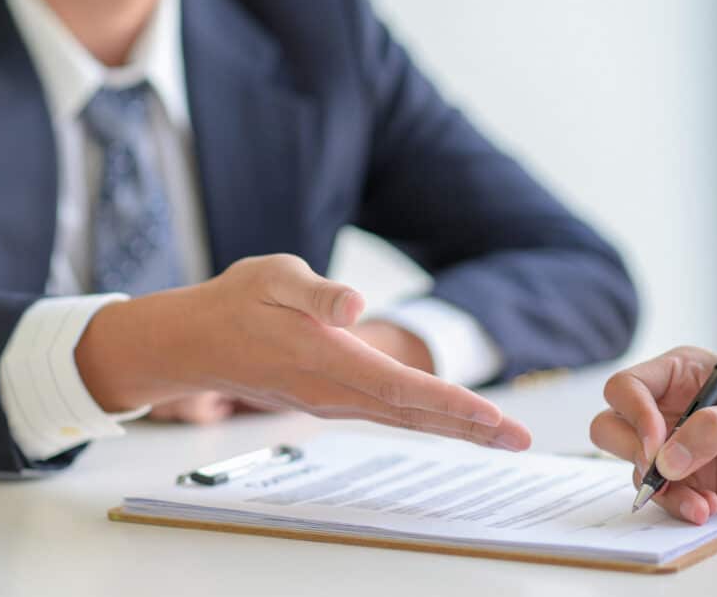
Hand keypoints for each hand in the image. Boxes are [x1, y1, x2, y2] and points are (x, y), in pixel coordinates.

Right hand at [77, 254, 529, 450]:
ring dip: (453, 428)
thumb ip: (316, 291)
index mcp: (326, 357)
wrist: (195, 342)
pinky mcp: (330, 401)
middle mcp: (334, 390)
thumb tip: (354, 306)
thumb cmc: (237, 301)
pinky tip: (450, 422)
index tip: (493, 417)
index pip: (400, 386)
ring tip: (500, 437)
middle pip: (412, 413)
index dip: (450, 402)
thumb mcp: (272, 276)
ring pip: (403, 418)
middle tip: (520, 440)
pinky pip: (387, 414)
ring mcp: (332, 401)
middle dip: (469, 427)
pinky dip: (425, 420)